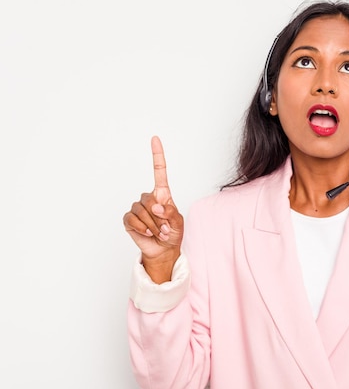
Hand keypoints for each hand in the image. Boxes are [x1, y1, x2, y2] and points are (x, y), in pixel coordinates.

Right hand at [123, 136, 183, 282]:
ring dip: (153, 225)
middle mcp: (149, 198)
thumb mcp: (178, 222)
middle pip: (150, 200)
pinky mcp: (129, 219)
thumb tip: (157, 206)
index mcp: (162, 194)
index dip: (157, 155)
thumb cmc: (173, 233)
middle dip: (160, 217)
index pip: (159, 171)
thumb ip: (171, 212)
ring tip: (159, 232)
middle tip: (166, 228)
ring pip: (142, 211)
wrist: (163, 250)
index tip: (155, 139)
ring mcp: (137, 208)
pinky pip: (132, 219)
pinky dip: (142, 228)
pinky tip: (148, 233)